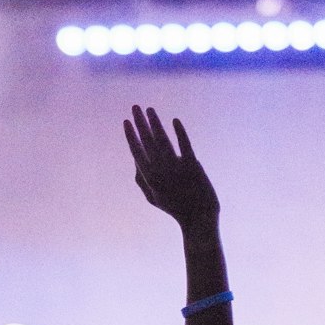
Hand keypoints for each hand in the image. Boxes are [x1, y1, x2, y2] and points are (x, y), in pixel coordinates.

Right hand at [124, 106, 218, 229]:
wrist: (198, 217)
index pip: (137, 152)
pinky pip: (184, 145)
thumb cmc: (174, 206)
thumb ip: (141, 179)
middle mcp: (161, 171)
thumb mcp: (152, 197)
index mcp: (149, 179)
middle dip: (139, 123)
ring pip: (163, 140)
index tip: (126, 121)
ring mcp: (176, 168)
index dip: (131, 136)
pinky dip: (179, 132)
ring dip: (155, 122)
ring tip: (149, 109)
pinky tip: (174, 121)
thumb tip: (134, 158)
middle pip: (147, 142)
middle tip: (135, 107)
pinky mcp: (192, 165)